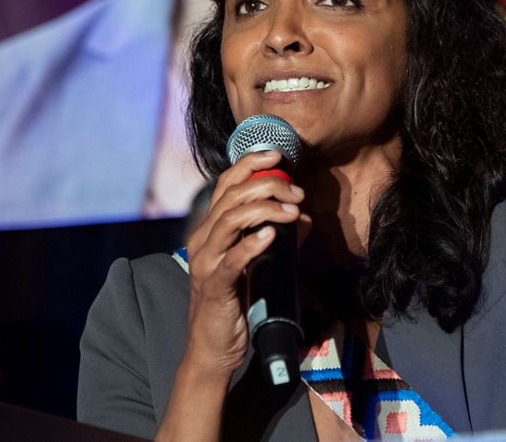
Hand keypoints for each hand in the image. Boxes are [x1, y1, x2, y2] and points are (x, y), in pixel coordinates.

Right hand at [181, 150, 306, 376]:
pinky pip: (231, 260)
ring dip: (264, 209)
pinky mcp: (214, 287)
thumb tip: (302, 217)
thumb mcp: (258, 264)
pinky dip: (251, 243)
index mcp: (210, 230)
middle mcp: (203, 240)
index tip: (278, 156)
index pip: (226, 184)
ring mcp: (206, 263)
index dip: (250, 163)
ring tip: (291, 210)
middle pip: (230, 197)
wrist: (214, 348)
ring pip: (229, 220)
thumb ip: (277, 238)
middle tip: (297, 192)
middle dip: (267, 185)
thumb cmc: (236, 303)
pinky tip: (271, 235)